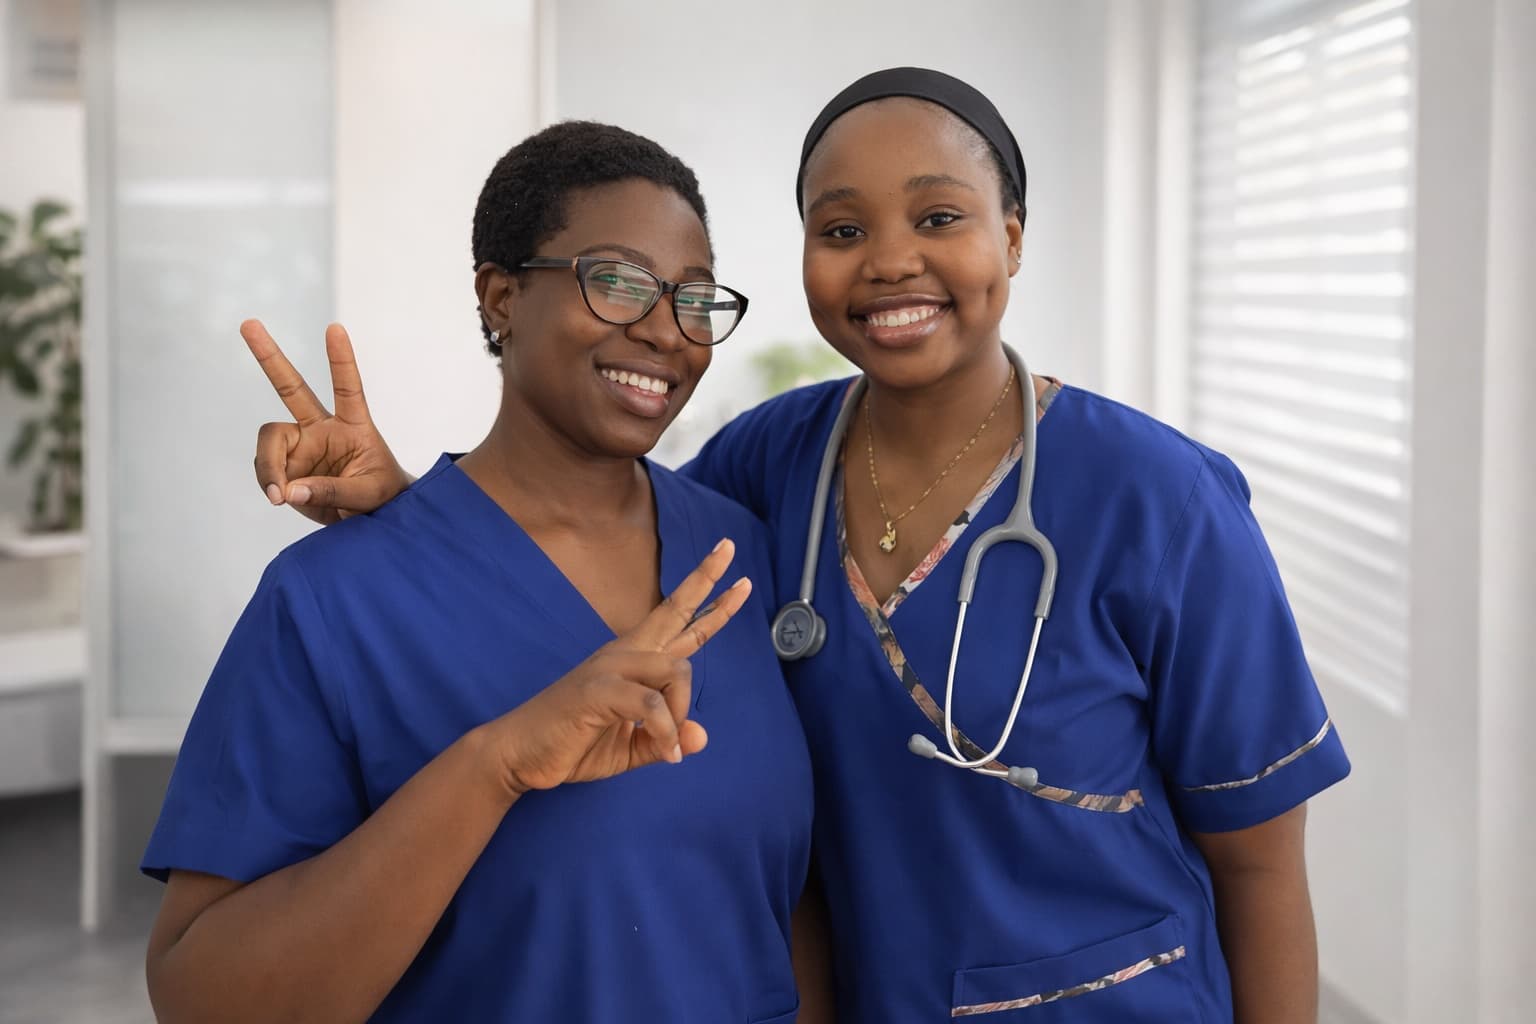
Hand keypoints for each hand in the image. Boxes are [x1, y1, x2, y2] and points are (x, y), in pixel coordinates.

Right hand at [243, 319, 412, 524]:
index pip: (348, 388)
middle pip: (291, 388)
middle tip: (248, 323)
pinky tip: (281, 497)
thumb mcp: (369, 494)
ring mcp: (301, 445)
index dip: (341, 359)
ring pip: (270, 439)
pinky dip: (269, 484)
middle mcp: (322, 428)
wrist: (372, 517)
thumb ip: (333, 491)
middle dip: (269, 357)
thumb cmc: (382, 496)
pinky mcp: (287, 466)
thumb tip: (290, 490)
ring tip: (279, 495)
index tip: (335, 328)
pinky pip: (266, 470)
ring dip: (268, 466)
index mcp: (354, 425)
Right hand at [488, 539, 751, 794]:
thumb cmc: (572, 745)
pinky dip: (665, 731)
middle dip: (705, 581)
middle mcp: (624, 653)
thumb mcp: (631, 749)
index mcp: (633, 660)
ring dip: (682, 710)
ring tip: (670, 746)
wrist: (519, 755)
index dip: (708, 598)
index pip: (677, 620)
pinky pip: (652, 705)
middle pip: (674, 610)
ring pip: (675, 667)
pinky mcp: (597, 690)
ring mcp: (609, 667)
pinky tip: (665, 752)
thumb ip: (666, 739)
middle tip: (730, 549)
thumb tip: (701, 737)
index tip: (737, 574)